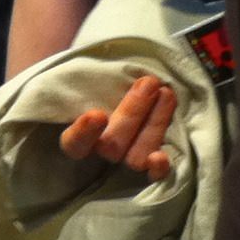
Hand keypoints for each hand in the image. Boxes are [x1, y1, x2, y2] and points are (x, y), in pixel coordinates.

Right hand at [58, 74, 176, 180]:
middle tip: (148, 83)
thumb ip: (79, 80)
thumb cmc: (98, 88)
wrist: (127, 100)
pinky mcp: (148, 170)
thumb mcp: (82, 81)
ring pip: (136, 156)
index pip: (74, 144)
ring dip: (154, 124)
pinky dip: (159, 169)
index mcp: (76, 140)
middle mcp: (97, 158)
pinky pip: (153, 177)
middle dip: (132, 114)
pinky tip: (163, 157)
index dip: (84, 133)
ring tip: (166, 93)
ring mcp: (123, 166)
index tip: (96, 115)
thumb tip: (77, 62)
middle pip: (112, 146)